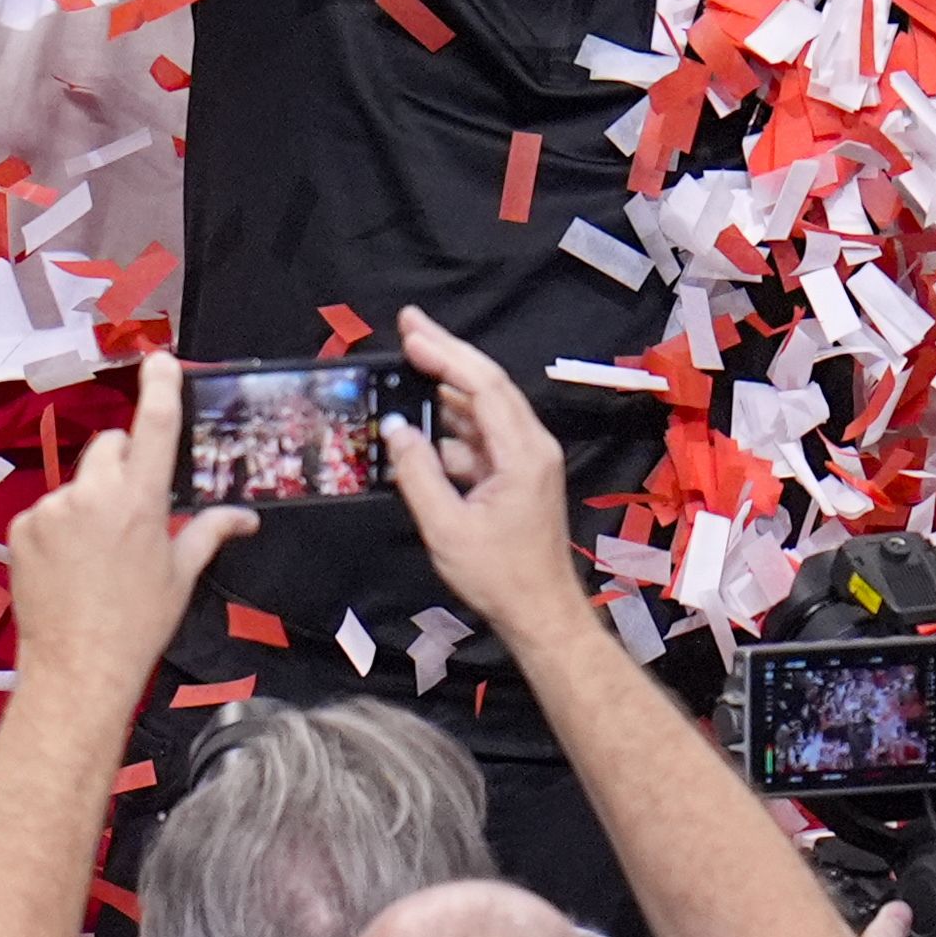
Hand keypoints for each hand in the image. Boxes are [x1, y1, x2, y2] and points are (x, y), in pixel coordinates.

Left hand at [0, 355, 253, 713]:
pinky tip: (67, 565)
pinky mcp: (22, 526)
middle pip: (111, 448)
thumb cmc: (139, 624)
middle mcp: (94, 494)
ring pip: (78, 482)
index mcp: (141, 501)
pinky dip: (58, 527)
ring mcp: (52, 508)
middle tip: (131, 509)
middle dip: (123, 465)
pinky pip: (47, 510)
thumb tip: (246, 517)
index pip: (155, 426)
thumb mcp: (181, 577)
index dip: (160, 387)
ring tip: (96, 553)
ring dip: (89, 501)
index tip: (161, 361)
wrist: (78, 669)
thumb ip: (209, 532)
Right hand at [384, 305, 589, 650]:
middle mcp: (531, 444)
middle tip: (407, 324)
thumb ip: (418, 475)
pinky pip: (481, 435)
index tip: (411, 334)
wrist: (540, 612)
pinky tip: (420, 421)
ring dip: (446, 386)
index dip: (446, 356)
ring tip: (407, 363)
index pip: (484, 386)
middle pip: (487, 383)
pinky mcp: (516, 474)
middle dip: (446, 352)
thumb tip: (395, 429)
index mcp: (522, 453)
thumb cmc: (498, 575)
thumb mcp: (447, 529)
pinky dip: (450, 423)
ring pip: (484, 407)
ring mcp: (525, 458)